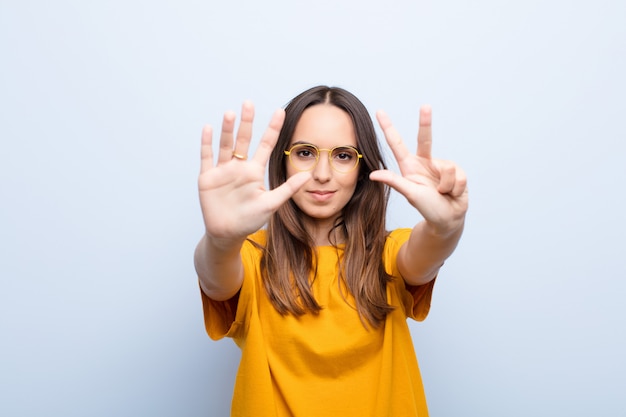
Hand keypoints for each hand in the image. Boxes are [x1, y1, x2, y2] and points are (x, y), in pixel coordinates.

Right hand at [198, 101, 309, 241]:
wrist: (227, 234)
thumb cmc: (249, 220)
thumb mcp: (272, 203)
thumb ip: (288, 189)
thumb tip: (309, 175)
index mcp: (254, 171)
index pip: (265, 145)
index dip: (272, 129)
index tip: (280, 111)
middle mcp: (238, 167)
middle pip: (243, 140)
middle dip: (246, 122)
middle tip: (249, 103)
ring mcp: (222, 171)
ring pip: (225, 146)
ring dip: (227, 130)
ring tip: (231, 113)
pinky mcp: (208, 178)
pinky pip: (207, 158)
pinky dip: (207, 144)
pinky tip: (209, 129)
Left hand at [369, 106, 467, 233]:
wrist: (449, 219)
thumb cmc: (427, 208)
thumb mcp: (410, 194)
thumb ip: (394, 181)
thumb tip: (373, 174)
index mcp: (409, 166)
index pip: (397, 143)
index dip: (388, 127)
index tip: (379, 112)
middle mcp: (425, 162)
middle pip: (425, 138)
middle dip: (426, 122)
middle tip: (425, 106)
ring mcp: (441, 166)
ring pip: (447, 167)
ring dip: (446, 185)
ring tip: (443, 194)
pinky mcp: (456, 171)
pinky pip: (458, 175)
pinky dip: (456, 187)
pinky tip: (453, 193)